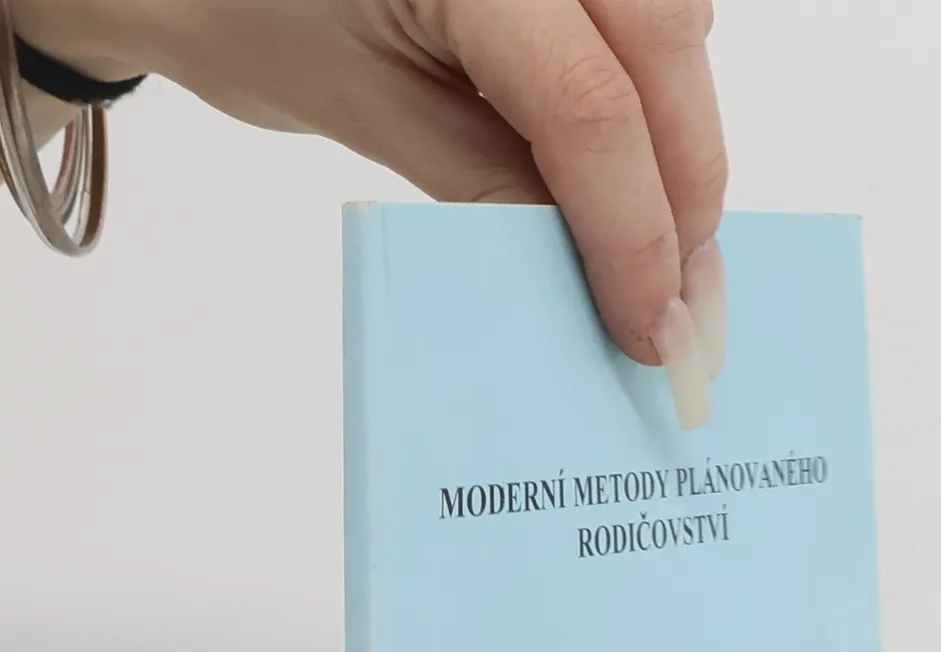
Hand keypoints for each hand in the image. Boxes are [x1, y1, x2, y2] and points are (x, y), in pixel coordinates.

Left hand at [26, 0, 729, 422]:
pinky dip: (659, 102)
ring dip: (684, 145)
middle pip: (664, 54)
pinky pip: (651, 15)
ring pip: (678, 27)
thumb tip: (597, 275)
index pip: (590, 107)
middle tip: (682, 308)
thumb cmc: (255, 12)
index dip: (635, 232)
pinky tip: (646, 182)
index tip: (652, 330)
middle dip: (685, 191)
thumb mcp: (372, 113)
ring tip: (669, 255)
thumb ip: (492, 188)